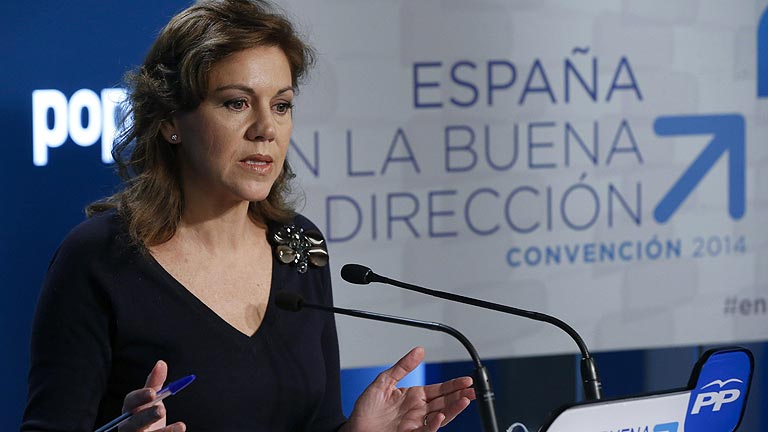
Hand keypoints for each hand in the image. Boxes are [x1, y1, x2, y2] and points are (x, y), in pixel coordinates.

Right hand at [118, 360, 185, 431]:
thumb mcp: (151, 400)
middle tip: (162, 410)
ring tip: (181, 426)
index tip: (153, 393)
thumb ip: (154, 384)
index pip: (130, 403)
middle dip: (146, 416)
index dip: (140, 397)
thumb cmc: (148, 416)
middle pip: (133, 424)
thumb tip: (161, 363)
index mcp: (130, 411)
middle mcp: (129, 428)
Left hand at [345, 347, 474, 431]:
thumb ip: (402, 367)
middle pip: (444, 402)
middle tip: (473, 390)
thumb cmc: (365, 410)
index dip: (453, 385)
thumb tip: (418, 351)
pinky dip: (433, 425)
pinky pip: (425, 431)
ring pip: (440, 417)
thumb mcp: (383, 382)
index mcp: (413, 397)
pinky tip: (439, 416)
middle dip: (460, 396)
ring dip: (453, 409)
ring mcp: (415, 424)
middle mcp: (417, 411)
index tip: (466, 380)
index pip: (439, 390)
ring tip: (465, 401)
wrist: (353, 429)